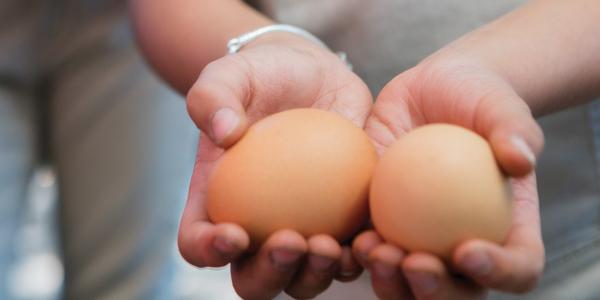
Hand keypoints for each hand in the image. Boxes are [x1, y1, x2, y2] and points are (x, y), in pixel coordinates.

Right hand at [178, 32, 370, 299]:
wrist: (309, 74)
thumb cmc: (261, 77)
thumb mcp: (229, 75)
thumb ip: (212, 97)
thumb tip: (223, 132)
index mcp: (218, 202)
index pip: (198, 243)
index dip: (209, 251)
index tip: (235, 233)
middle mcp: (256, 226)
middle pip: (253, 277)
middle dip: (269, 274)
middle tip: (292, 240)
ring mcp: (300, 226)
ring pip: (302, 277)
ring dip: (315, 274)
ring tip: (331, 245)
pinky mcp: (340, 219)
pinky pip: (348, 252)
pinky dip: (358, 256)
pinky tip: (369, 239)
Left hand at [353, 55, 544, 298]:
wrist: (431, 91)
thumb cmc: (475, 98)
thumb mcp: (499, 104)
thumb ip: (513, 128)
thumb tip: (520, 160)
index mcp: (507, 229)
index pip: (517, 267)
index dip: (499, 273)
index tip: (467, 250)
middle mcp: (463, 244)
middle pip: (457, 292)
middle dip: (435, 291)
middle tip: (414, 262)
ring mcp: (419, 239)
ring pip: (406, 282)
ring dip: (388, 279)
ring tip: (373, 249)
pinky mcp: (381, 224)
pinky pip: (368, 250)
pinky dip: (355, 254)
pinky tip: (342, 239)